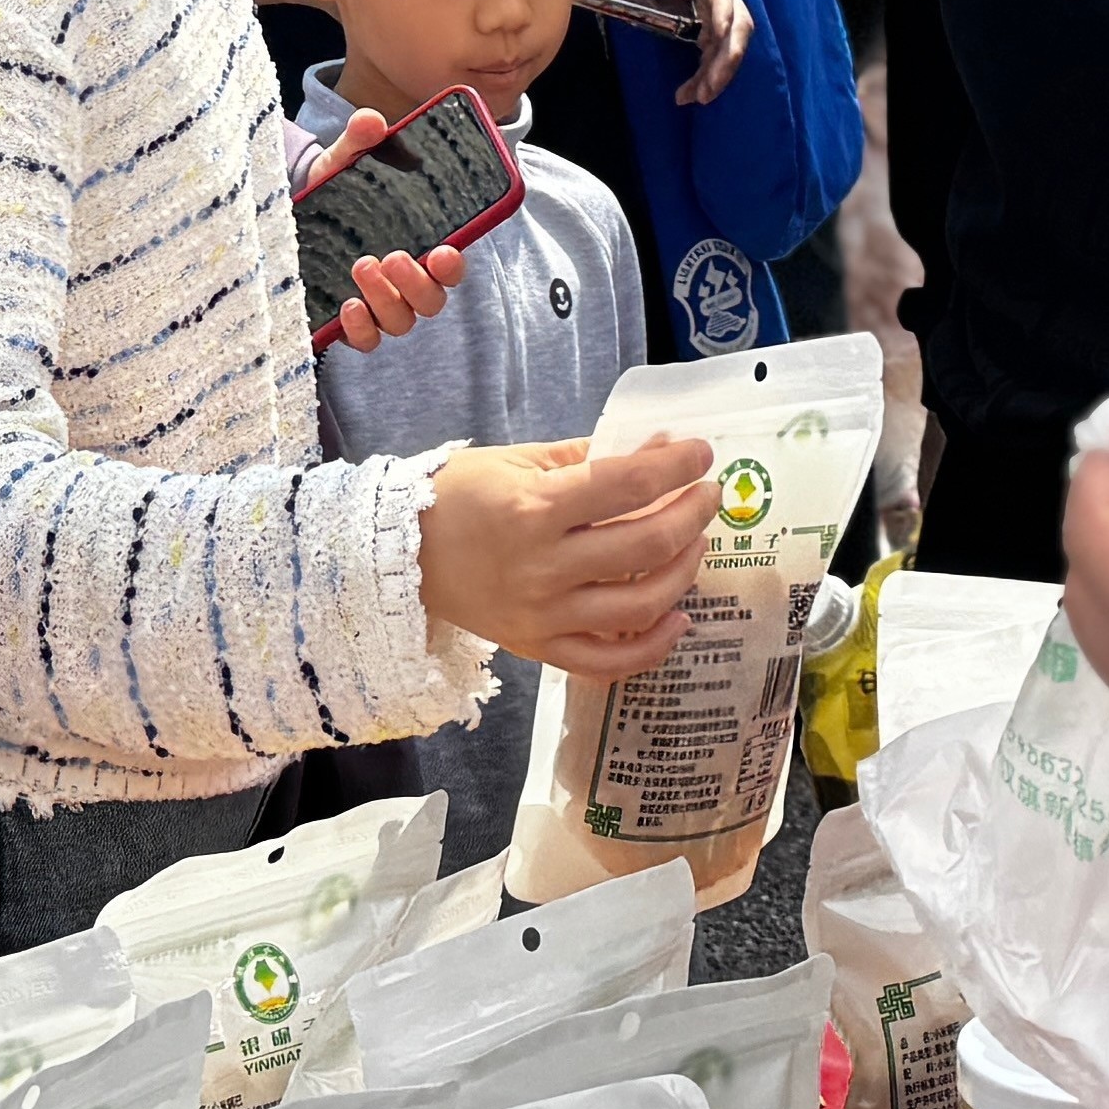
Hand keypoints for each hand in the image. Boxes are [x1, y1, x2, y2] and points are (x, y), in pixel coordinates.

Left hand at [292, 107, 476, 351]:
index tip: (445, 251)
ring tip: (360, 266)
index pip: (450, 267)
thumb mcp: (344, 166)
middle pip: (431, 301)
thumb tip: (370, 120)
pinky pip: (367, 340)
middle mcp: (406, 285)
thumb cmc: (336, 198)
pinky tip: (345, 306)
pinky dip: (361, 329)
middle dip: (416, 283)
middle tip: (393, 255)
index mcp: (419, 247)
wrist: (294, 220)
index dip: (453, 266)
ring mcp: (380, 308)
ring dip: (386, 299)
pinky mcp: (351, 325)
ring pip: (402, 321)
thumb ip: (359, 143)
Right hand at [422, 431, 719, 675]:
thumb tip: (656, 447)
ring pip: (641, 604)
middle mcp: (544, 565)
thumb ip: (589, 456)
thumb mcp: (518, 461)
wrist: (400, 557)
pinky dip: (653, 647)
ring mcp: (544, 614)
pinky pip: (608, 662)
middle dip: (693, 513)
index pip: (628, 483)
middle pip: (646, 542)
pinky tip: (679, 618)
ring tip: (697, 544)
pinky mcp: (540, 648)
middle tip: (708, 494)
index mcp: (535, 508)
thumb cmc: (458, 497)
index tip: (700, 453)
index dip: (677, 465)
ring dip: (685, 571)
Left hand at [590, 0, 752, 102]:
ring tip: (696, 98)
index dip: (723, 9)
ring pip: (730, 42)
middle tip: (708, 89)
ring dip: (718, 72)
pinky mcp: (711, 20)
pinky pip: (716, 49)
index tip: (717, 34)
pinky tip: (689, 93)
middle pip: (739, 23)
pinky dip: (707, 72)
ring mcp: (718, 6)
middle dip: (727, 57)